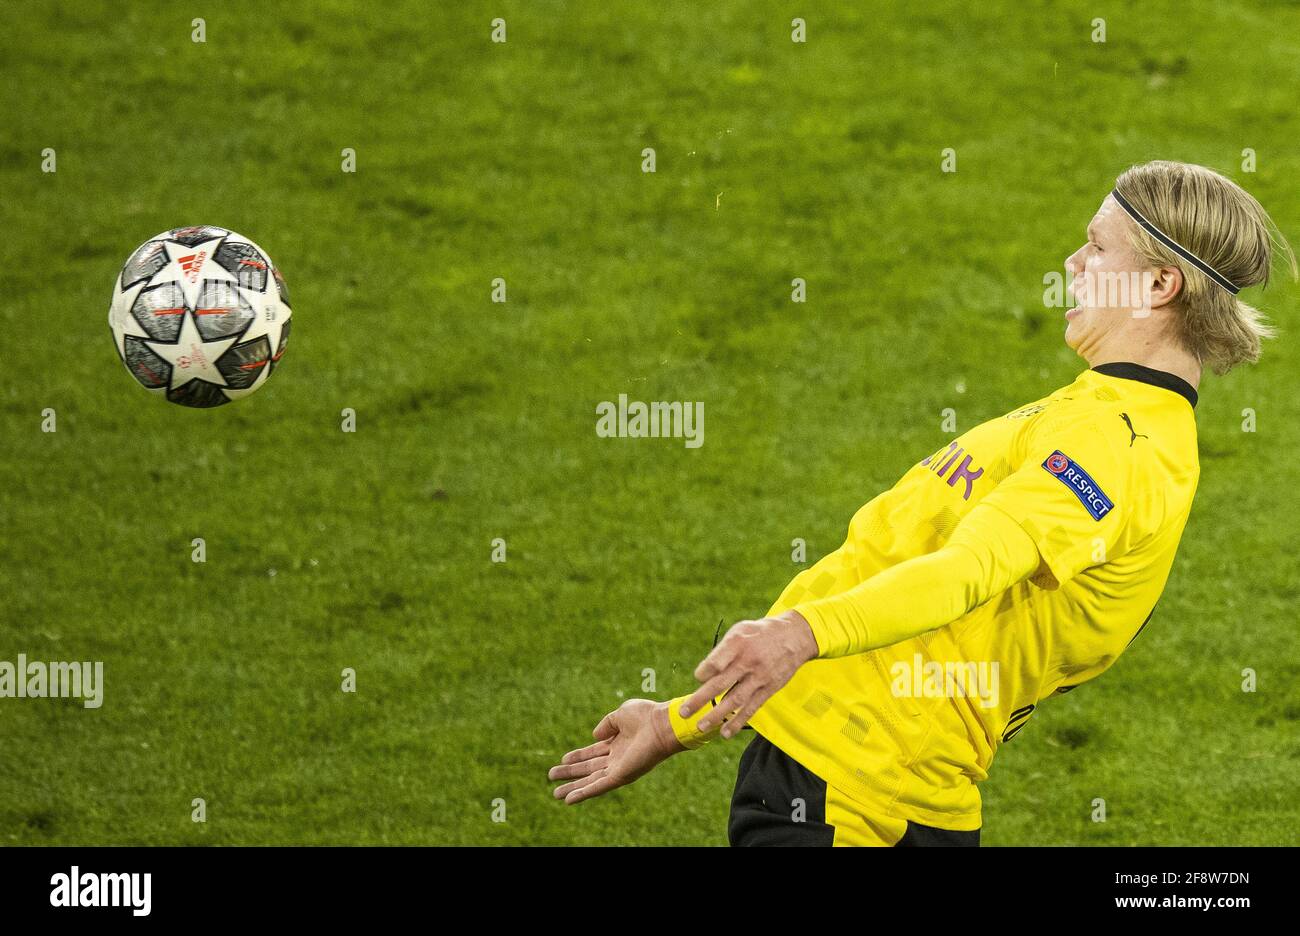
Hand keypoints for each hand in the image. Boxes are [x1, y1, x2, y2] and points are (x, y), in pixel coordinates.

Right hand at [548, 698, 684, 804]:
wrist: (662, 725)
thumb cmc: (647, 716)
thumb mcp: (621, 714)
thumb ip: (607, 724)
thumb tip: (594, 736)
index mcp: (618, 742)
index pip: (593, 752)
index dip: (577, 756)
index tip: (562, 760)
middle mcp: (618, 758)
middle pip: (589, 768)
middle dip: (570, 773)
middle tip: (551, 776)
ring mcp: (619, 768)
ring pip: (591, 781)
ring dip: (573, 787)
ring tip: (555, 794)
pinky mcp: (621, 776)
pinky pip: (599, 787)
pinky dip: (584, 793)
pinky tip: (569, 799)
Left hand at [679, 610, 818, 738]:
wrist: (795, 637)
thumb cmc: (760, 634)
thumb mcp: (740, 630)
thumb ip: (722, 651)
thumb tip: (704, 674)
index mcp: (738, 643)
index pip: (715, 662)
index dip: (703, 672)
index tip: (699, 677)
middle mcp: (748, 661)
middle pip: (720, 683)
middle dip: (700, 699)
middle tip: (684, 712)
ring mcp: (759, 677)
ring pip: (735, 700)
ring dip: (717, 715)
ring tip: (701, 727)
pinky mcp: (769, 689)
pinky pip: (752, 708)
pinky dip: (738, 721)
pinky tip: (725, 732)